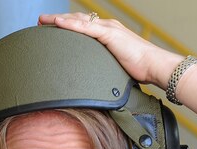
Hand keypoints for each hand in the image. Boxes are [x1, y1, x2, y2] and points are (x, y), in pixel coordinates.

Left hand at [38, 12, 182, 88]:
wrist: (155, 66)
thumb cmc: (140, 68)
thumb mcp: (116, 66)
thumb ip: (104, 67)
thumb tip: (94, 79)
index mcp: (108, 33)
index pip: (84, 26)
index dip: (67, 26)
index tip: (52, 28)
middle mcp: (107, 27)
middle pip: (78, 20)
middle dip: (59, 20)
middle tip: (41, 21)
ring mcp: (108, 29)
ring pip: (79, 21)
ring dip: (59, 20)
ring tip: (43, 20)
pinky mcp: (109, 35)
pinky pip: (86, 28)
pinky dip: (71, 25)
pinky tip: (58, 23)